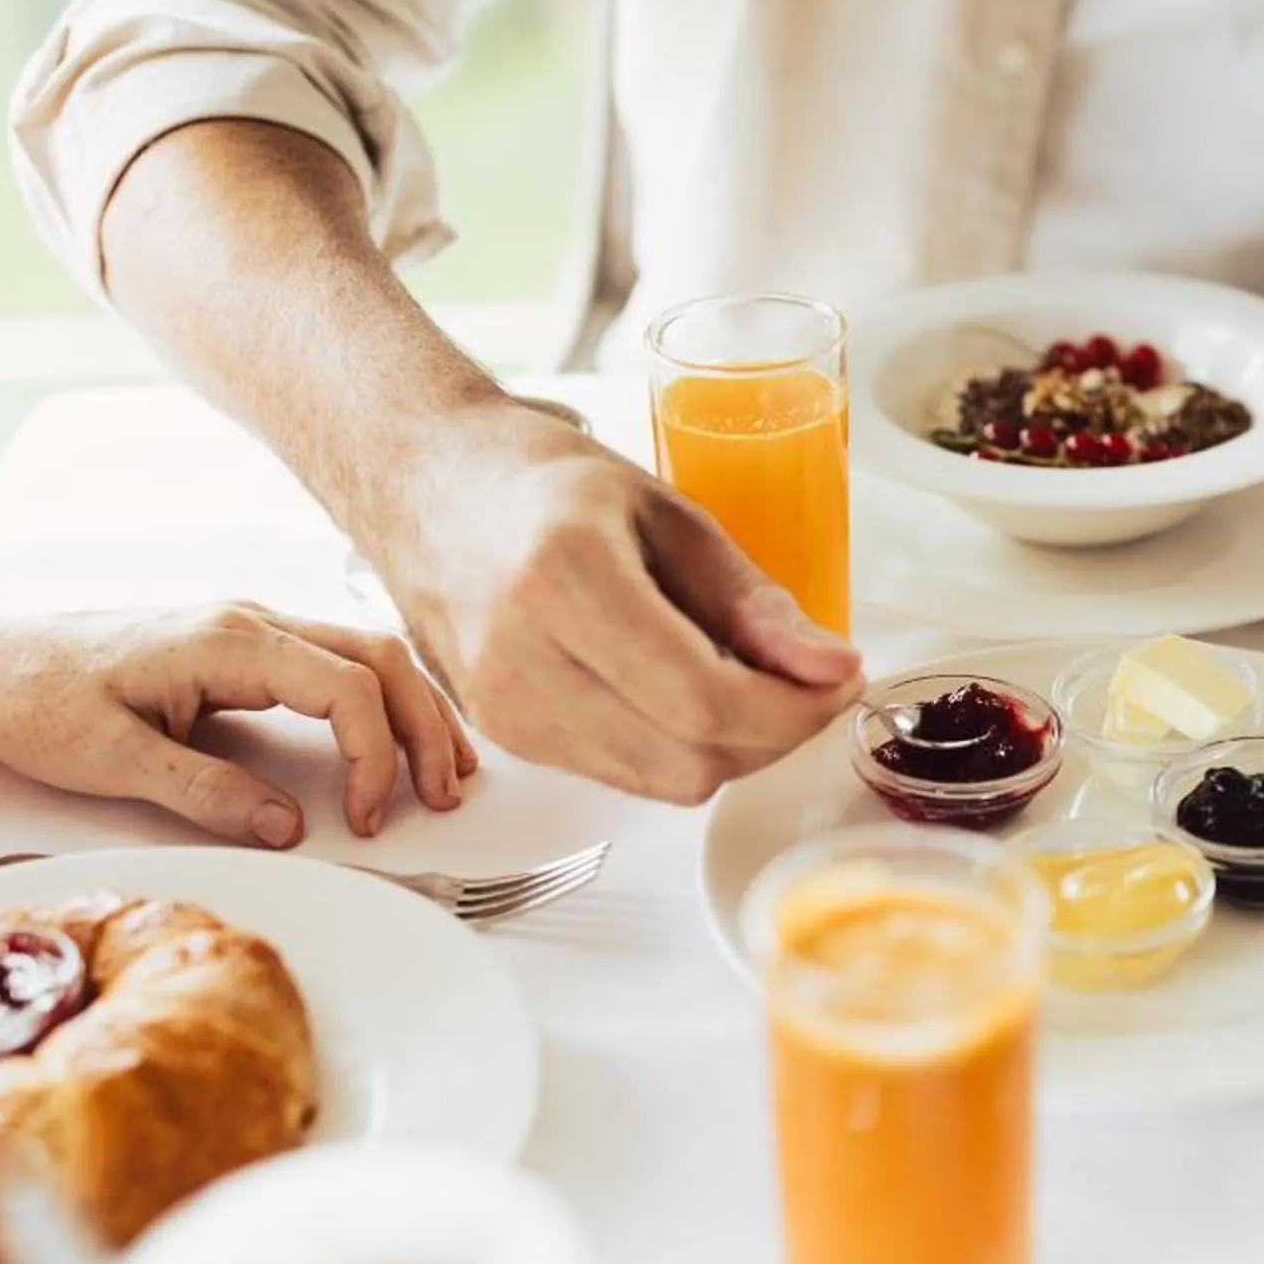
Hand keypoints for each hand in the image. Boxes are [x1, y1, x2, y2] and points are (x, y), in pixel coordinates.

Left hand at [0, 603, 476, 845]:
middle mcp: (250, 622)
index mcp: (226, 640)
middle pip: (379, 658)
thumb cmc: (35, 697)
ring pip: (367, 654)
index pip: (345, 688)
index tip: (369, 817)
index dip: (375, 755)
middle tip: (448, 792)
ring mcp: (250, 629)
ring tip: (446, 767)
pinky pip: (338, 661)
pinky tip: (395, 735)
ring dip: (415, 708)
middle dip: (428, 725)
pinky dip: (382, 699)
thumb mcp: (109, 759)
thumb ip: (203, 791)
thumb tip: (287, 827)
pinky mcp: (243, 648)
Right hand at [371, 401, 861, 803]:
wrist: (425, 485)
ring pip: (662, 783)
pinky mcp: (503, 736)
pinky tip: (688, 691)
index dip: (792, 708)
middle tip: (809, 682)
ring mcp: (502, 708)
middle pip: (689, 759)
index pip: (704, 700)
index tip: (837, 679)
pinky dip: (679, 748)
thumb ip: (751, 599)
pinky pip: (623, 775)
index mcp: (562, 578)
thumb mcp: (665, 511)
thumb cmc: (536, 479)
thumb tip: (828, 667)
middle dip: (775, 733)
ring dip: (731, 747)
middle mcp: (520, 656)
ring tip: (750, 679)